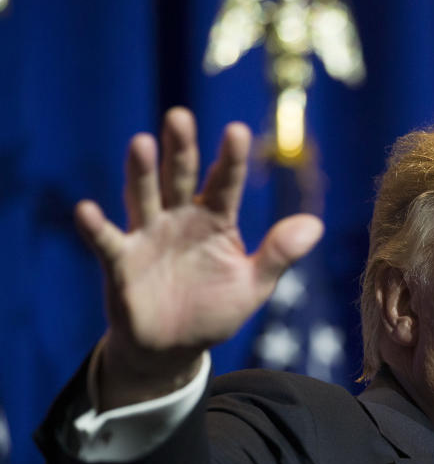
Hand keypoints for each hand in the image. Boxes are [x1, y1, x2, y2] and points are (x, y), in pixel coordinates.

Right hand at [76, 108, 322, 409]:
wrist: (175, 347)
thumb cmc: (216, 309)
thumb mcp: (254, 285)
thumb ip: (279, 254)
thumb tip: (316, 225)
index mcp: (216, 219)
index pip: (226, 183)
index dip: (231, 159)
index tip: (237, 131)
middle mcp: (180, 218)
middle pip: (180, 177)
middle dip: (181, 148)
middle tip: (180, 116)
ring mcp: (148, 236)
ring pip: (144, 197)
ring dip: (142, 172)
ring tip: (141, 143)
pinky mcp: (121, 262)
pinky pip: (107, 241)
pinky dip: (96, 227)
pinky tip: (86, 209)